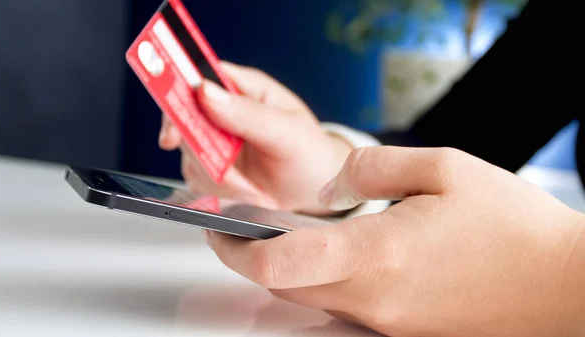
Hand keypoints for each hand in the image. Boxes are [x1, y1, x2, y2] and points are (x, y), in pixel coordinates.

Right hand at [158, 62, 353, 214]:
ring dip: (218, 180)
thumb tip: (206, 92)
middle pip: (185, 120)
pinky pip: (198, 179)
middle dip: (203, 153)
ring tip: (252, 190)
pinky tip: (247, 194)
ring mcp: (216, 141)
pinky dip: (220, 193)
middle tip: (228, 174)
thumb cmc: (311, 154)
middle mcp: (225, 110)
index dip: (178, 96)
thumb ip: (248, 113)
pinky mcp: (213, 168)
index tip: (174, 129)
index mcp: (244, 88)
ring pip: (190, 156)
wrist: (317, 190)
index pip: (198, 77)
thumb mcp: (287, 132)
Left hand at [204, 146, 584, 336]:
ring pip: (312, 297)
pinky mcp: (404, 328)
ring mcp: (388, 320)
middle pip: (284, 284)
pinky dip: (325, 281)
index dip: (233, 246)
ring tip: (288, 234)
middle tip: (242, 226)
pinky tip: (341, 255)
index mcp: (377, 254)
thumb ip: (371, 169)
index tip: (217, 227)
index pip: (276, 262)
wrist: (564, 285)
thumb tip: (328, 188)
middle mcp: (374, 297)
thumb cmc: (512, 226)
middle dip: (252, 257)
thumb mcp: (443, 167)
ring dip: (288, 268)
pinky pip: (345, 306)